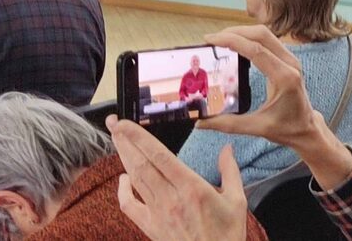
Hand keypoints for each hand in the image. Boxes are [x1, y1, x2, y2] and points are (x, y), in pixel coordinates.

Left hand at [109, 115, 246, 240]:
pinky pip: (130, 206)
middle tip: (114, 122)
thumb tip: (227, 148)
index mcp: (192, 188)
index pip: (160, 156)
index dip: (140, 138)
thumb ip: (230, 171)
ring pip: (135, 180)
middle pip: (141, 164)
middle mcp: (170, 198)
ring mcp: (157, 213)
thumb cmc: (227, 234)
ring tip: (116, 139)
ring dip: (124, 158)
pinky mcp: (151, 226)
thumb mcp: (237, 200)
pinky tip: (123, 177)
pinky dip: (123, 191)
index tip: (126, 124)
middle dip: (125, 142)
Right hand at [201, 25, 351, 189]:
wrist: (307, 128)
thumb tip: (200, 122)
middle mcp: (290, 64)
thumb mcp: (257, 128)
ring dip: (243, 32)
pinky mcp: (288, 60)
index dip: (232, 40)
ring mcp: (291, 59)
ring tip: (220, 40)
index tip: (210, 39)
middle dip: (235, 31)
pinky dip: (250, 38)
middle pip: (262, 34)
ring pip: (266, 34)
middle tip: (212, 39)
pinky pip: (269, 41)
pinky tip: (235, 44)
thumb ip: (228, 124)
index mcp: (285, 77)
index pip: (256, 50)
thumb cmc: (286, 128)